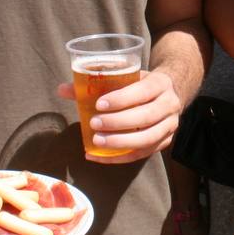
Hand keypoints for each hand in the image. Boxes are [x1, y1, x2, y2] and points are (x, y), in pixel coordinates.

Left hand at [55, 68, 181, 163]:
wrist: (168, 91)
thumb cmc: (140, 84)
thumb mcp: (125, 76)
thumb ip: (95, 82)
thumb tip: (62, 89)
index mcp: (161, 83)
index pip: (143, 91)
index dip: (122, 99)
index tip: (99, 104)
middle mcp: (170, 104)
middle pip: (146, 116)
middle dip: (118, 122)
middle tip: (94, 124)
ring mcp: (170, 126)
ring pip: (147, 138)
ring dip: (120, 142)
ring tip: (97, 142)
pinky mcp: (164, 142)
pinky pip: (142, 154)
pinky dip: (119, 158)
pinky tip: (97, 156)